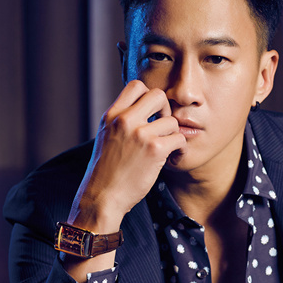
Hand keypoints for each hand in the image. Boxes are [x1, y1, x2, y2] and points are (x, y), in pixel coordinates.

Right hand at [67, 80, 185, 234]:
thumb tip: (140, 110)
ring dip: (173, 135)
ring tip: (166, 148)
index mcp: (112, 115)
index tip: (151, 112)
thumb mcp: (105, 137)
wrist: (103, 196)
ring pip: (172, 120)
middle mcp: (125, 120)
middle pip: (158, 95)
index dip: (149, 96)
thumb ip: (120, 121)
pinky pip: (179, 139)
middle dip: (165, 109)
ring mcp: (141, 134)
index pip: (136, 85)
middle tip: (163, 127)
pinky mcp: (155, 149)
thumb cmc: (105, 171)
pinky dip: (180, 149)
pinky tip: (172, 157)